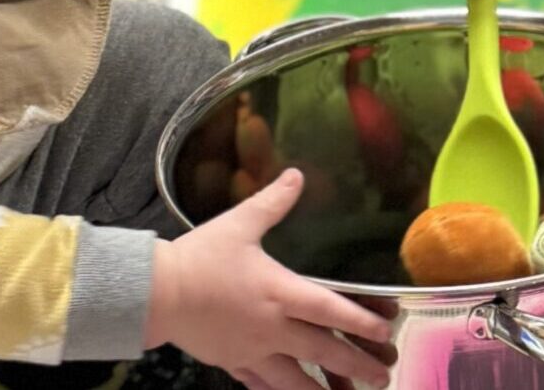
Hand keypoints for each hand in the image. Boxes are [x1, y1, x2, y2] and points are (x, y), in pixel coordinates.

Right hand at [146, 170, 395, 389]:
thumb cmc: (199, 257)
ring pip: (296, 380)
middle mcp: (272, 327)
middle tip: (383, 377)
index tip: (388, 332)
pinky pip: (262, 384)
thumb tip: (297, 175)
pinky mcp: (232, 362)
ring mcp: (253, 350)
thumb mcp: (239, 224)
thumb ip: (272, 202)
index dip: (363, 322)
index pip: (331, 310)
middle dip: (357, 366)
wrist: (155, 293)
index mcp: (279, 292)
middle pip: (323, 352)